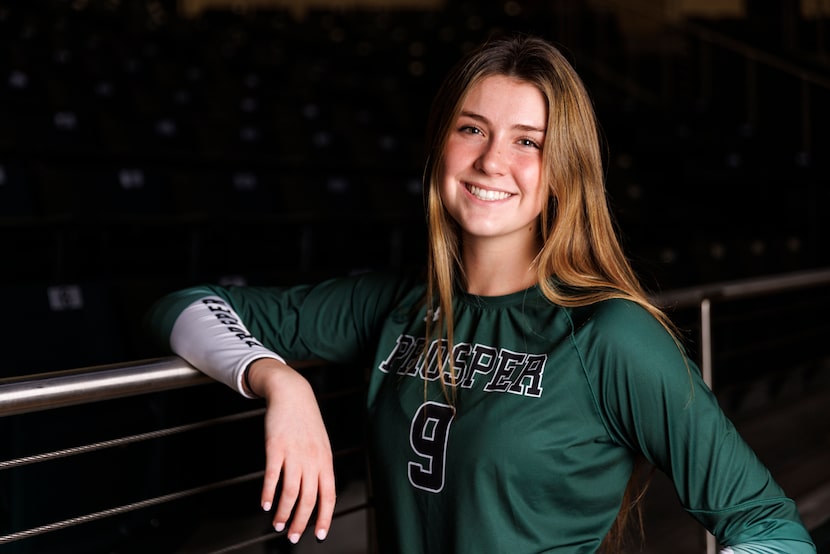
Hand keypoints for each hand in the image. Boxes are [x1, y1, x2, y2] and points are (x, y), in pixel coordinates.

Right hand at [247, 358, 335, 543]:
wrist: (293, 394)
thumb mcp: (321, 444)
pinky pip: (272, 476)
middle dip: (300, 523)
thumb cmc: (306, 420)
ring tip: (277, 524)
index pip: (328, 496)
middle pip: (308, 499)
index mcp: (325, 460)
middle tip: (292, 537)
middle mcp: (312, 459)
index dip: (324, 518)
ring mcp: (294, 453)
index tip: (318, 535)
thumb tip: (318, 493)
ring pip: (290, 492)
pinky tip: (264, 504)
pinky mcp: (276, 447)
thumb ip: (320, 467)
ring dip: (283, 513)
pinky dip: (268, 493)